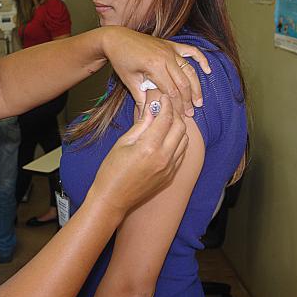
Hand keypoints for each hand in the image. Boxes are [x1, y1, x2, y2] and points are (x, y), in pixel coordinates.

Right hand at [89, 95, 188, 214]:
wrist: (113, 199)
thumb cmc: (111, 171)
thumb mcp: (123, 143)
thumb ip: (141, 125)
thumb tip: (152, 110)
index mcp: (149, 147)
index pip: (166, 118)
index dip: (166, 104)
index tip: (163, 98)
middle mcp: (164, 157)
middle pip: (180, 127)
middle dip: (175, 114)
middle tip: (166, 108)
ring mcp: (169, 168)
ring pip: (185, 141)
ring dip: (178, 128)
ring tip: (167, 122)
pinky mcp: (170, 176)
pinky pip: (181, 154)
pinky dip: (178, 142)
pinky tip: (167, 138)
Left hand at [99, 26, 210, 116]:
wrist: (117, 39)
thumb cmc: (121, 60)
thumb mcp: (129, 80)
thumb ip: (140, 98)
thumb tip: (146, 116)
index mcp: (154, 66)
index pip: (172, 91)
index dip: (177, 106)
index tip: (180, 117)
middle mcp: (166, 57)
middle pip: (183, 83)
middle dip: (188, 100)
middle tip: (191, 114)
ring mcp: (170, 49)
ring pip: (190, 70)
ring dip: (196, 86)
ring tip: (199, 101)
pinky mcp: (171, 45)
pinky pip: (191, 51)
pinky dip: (201, 59)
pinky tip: (208, 69)